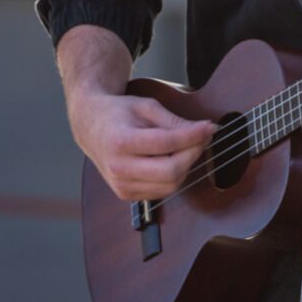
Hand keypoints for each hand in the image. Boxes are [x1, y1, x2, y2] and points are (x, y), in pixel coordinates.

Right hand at [68, 88, 215, 202]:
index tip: (210, 126)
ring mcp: (121, 185)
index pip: (166, 143)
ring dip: (187, 165)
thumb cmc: (120, 114)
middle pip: (170, 171)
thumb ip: (175, 121)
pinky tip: (174, 158)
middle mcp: (119, 168)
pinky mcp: (126, 195)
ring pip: (170, 185)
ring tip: (189, 145)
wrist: (92, 129)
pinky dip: (175, 176)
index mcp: (121, 141)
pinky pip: (162, 191)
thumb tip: (205, 130)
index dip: (193, 136)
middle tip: (203, 137)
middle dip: (194, 153)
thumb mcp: (147, 107)